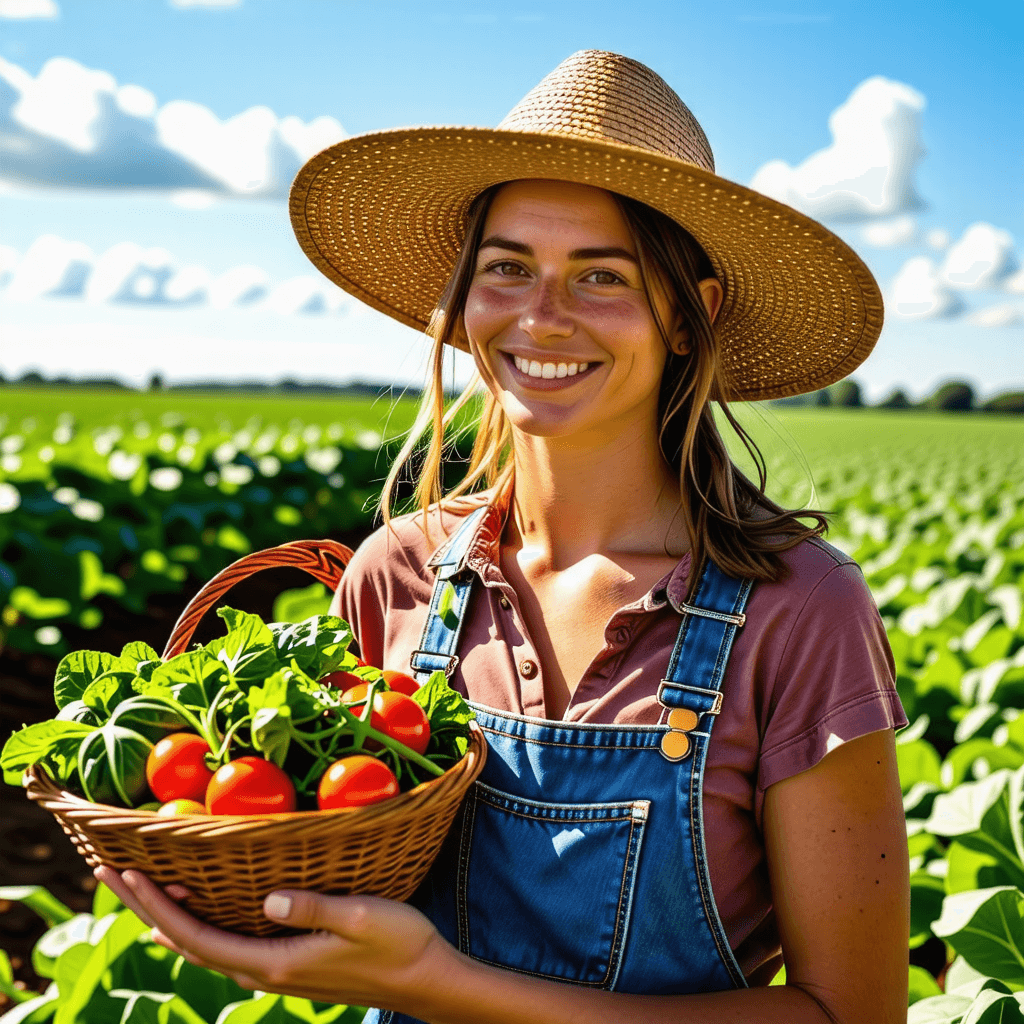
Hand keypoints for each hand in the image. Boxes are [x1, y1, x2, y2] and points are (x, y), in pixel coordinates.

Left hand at [93, 865, 450, 1012]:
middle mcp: (264, 970)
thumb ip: (313, 909)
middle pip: (187, 942)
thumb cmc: (399, 944)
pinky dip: (195, 923)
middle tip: (107, 873)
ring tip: (136, 888)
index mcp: (275, 961)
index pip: (198, 936)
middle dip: (145, 908)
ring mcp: (274, 969)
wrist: (424, 982)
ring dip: (165, 915)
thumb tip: (268, 899)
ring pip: (202, 944)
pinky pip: (224, 943)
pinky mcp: (286, 962)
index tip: (127, 874)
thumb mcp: (362, 918)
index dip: (158, 907)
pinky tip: (191, 912)